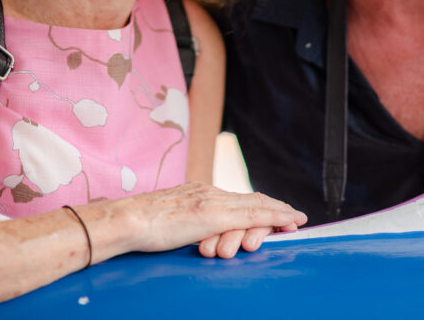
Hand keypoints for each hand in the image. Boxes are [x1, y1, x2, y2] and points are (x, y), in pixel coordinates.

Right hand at [107, 183, 305, 256]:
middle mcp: (207, 192)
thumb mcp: (168, 220)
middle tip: (294, 215)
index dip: (256, 204)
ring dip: (279, 212)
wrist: (127, 219)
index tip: (272, 209)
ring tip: (296, 219)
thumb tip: (190, 231)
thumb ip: (183, 221)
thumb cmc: (139, 225)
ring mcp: (212, 201)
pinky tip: (287, 221)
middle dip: (273, 207)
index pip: (233, 198)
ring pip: (256, 204)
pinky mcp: (213, 214)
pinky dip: (274, 217)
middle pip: (249, 198)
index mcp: (196, 193)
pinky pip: (252, 214)